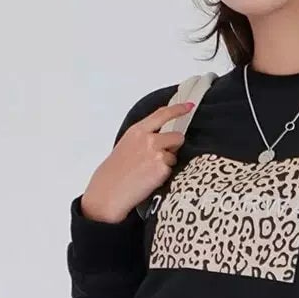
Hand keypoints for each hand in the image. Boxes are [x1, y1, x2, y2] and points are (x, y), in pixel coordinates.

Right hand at [79, 99, 194, 223]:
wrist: (109, 191)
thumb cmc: (115, 172)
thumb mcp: (127, 145)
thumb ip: (145, 137)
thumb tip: (163, 137)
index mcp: (138, 131)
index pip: (162, 114)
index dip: (178, 109)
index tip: (189, 106)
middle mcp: (148, 139)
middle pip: (177, 136)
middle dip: (174, 146)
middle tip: (161, 156)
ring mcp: (156, 154)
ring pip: (174, 155)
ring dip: (167, 162)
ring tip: (149, 170)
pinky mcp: (162, 169)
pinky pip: (171, 169)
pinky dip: (164, 175)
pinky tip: (149, 178)